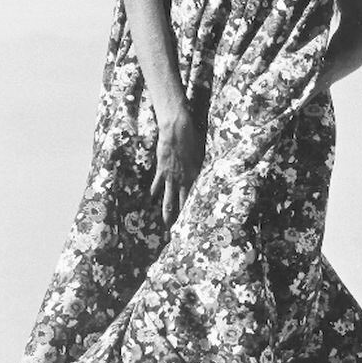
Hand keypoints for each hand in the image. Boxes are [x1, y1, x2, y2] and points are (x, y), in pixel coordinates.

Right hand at [150, 109, 203, 227]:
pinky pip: (157, 186)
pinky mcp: (162, 171)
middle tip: (181, 232)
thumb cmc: (194, 139)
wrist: (177, 130)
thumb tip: (211, 175)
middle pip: (182, 205)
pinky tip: (150, 202)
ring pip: (168, 200)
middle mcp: (184, 181)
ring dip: (167, 214)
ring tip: (166, 225)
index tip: (199, 224)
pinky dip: (153, 194)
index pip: (197, 199)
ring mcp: (172, 177)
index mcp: (197, 177)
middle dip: (182, 220)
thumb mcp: (203, 155)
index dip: (197, 212)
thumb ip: (203, 168)